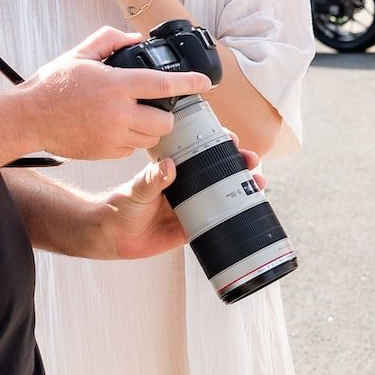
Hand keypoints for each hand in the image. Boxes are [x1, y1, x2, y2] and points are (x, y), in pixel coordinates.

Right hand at [22, 26, 208, 160]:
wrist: (28, 118)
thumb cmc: (53, 84)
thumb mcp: (81, 53)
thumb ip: (110, 40)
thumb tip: (136, 39)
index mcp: (114, 85)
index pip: (162, 85)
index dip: (189, 83)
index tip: (206, 83)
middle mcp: (117, 113)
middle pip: (165, 121)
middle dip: (166, 113)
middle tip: (155, 106)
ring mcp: (112, 136)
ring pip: (152, 138)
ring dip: (150, 128)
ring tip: (133, 116)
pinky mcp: (105, 152)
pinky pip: (133, 150)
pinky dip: (132, 140)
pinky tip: (116, 127)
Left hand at [94, 149, 265, 261]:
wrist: (115, 236)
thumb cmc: (122, 206)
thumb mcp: (137, 189)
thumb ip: (152, 179)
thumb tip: (168, 166)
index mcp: (176, 169)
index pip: (202, 151)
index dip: (219, 143)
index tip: (231, 138)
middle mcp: (188, 184)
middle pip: (221, 169)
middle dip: (240, 162)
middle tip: (251, 159)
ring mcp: (194, 205)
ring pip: (226, 192)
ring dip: (245, 185)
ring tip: (259, 182)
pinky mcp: (195, 226)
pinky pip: (220, 219)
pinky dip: (237, 214)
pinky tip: (252, 208)